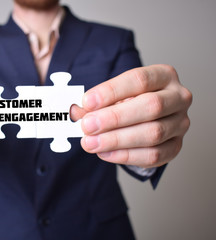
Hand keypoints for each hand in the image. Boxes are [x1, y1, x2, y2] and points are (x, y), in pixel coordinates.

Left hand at [71, 64, 191, 167]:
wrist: (146, 117)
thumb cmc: (128, 101)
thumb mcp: (113, 95)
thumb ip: (96, 103)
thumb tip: (76, 112)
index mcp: (163, 76)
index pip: (139, 79)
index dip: (111, 91)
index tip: (87, 102)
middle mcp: (178, 97)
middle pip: (151, 106)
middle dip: (114, 118)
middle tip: (87, 125)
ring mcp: (180, 123)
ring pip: (153, 133)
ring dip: (116, 140)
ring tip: (90, 143)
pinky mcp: (175, 147)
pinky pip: (153, 155)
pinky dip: (125, 156)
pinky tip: (104, 153)